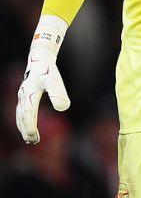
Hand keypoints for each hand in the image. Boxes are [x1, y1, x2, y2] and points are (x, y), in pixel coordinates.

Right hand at [16, 16, 70, 143]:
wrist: (39, 56)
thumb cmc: (47, 68)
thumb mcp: (54, 80)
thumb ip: (58, 92)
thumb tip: (63, 108)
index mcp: (29, 94)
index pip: (28, 114)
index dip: (30, 126)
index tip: (32, 137)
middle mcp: (23, 96)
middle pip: (22, 116)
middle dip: (26, 129)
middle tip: (32, 141)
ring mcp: (23, 95)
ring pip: (20, 114)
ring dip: (24, 126)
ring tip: (29, 138)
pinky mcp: (26, 94)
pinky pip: (22, 110)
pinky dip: (24, 120)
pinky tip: (28, 125)